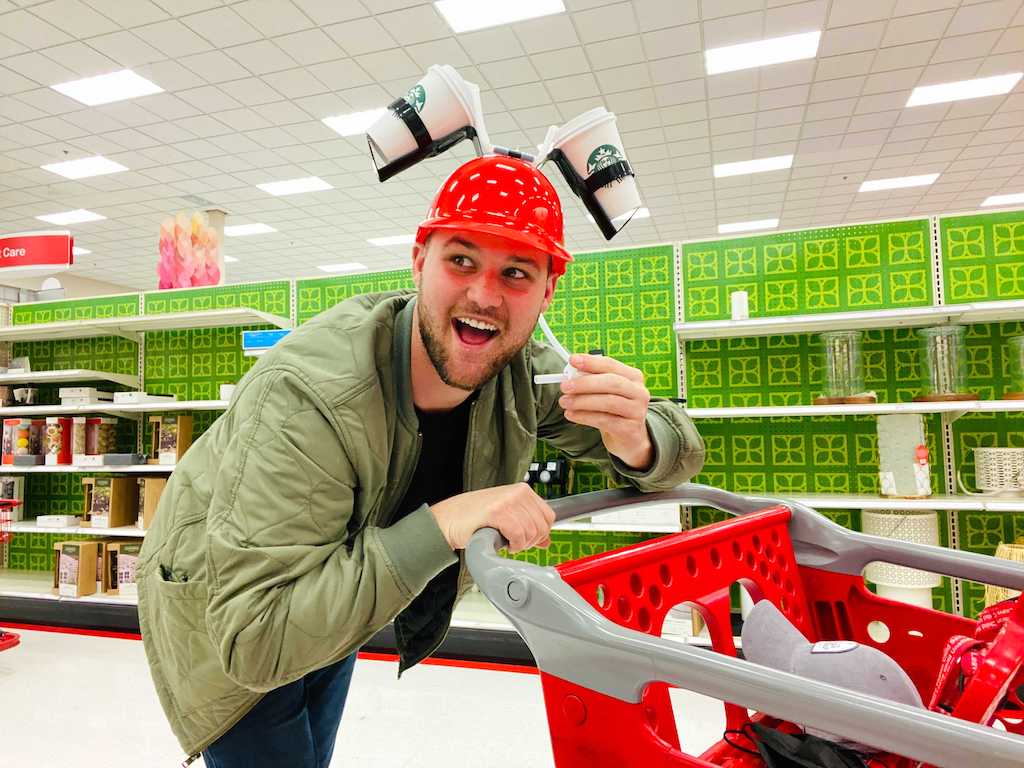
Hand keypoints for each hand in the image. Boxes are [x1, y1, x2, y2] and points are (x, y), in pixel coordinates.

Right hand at [430, 483, 554, 552]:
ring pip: (531, 532)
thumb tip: (546, 540)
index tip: (526, 539)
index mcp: (522, 490)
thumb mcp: (507, 517)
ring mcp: (508, 501)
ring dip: (520, 544)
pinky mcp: (498, 512)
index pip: (548, 516)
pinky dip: (513, 545)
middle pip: (542, 526)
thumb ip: (527, 525)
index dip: (540, 533)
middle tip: (514, 543)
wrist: (448, 520)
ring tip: (505, 541)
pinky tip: (503, 542)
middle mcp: (518, 492)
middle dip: (530, 541)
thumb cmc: (473, 518)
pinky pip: (518, 535)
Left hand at [559, 353, 652, 469]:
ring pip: (608, 402)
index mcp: (633, 377)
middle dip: (585, 383)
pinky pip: (604, 420)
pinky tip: (571, 415)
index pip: (611, 365)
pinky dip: (584, 416)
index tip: (573, 360)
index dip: (591, 362)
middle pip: (611, 382)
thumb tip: (571, 373)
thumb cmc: (613, 410)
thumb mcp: (605, 392)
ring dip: (582, 401)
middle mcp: (639, 392)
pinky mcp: (629, 429)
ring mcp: (636, 411)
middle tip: (565, 386)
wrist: (629, 438)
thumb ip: (592, 380)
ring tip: (564, 402)